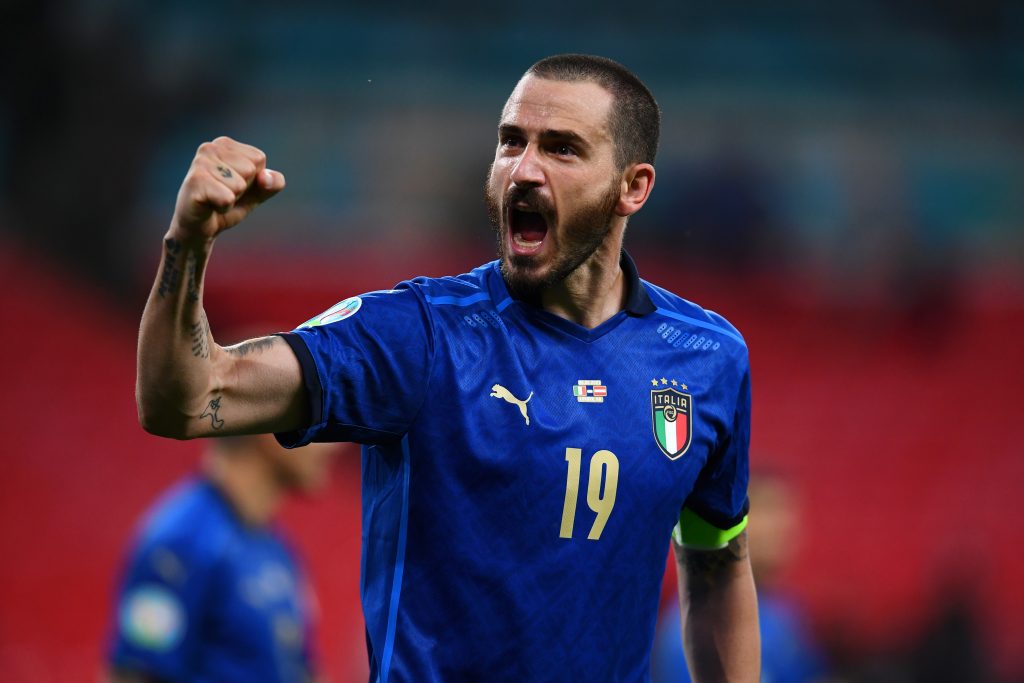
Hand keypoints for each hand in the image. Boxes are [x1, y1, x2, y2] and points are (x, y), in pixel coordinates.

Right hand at [169, 136, 285, 242]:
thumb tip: (266, 178)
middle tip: (222, 195)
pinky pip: (227, 198)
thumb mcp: (256, 193)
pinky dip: (223, 208)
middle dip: (242, 190)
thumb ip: (272, 184)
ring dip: (231, 199)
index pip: (259, 159)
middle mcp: (210, 148)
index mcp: (225, 144)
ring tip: (215, 199)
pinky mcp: (196, 181)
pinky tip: (209, 206)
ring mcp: (200, 163)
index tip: (232, 185)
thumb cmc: (225, 204)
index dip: (252, 179)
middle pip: (250, 170)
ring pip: (240, 185)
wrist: (198, 228)